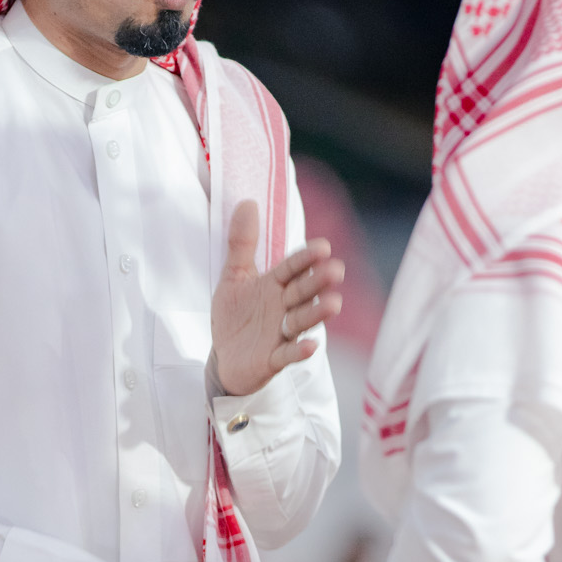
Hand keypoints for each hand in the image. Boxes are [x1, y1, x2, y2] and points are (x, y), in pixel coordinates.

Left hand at [211, 203, 344, 397]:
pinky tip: (310, 346)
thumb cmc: (236, 316)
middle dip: (318, 282)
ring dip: (317, 314)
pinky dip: (299, 351)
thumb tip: (247, 202)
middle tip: (336, 270)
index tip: (323, 247)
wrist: (225, 358)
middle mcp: (283, 307)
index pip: (293, 268)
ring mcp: (280, 333)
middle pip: (303, 292)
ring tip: (334, 304)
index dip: (306, 258)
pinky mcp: (273, 359)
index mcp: (275, 285)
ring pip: (301, 321)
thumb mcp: (234, 276)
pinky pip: (287, 354)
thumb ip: (241, 243)